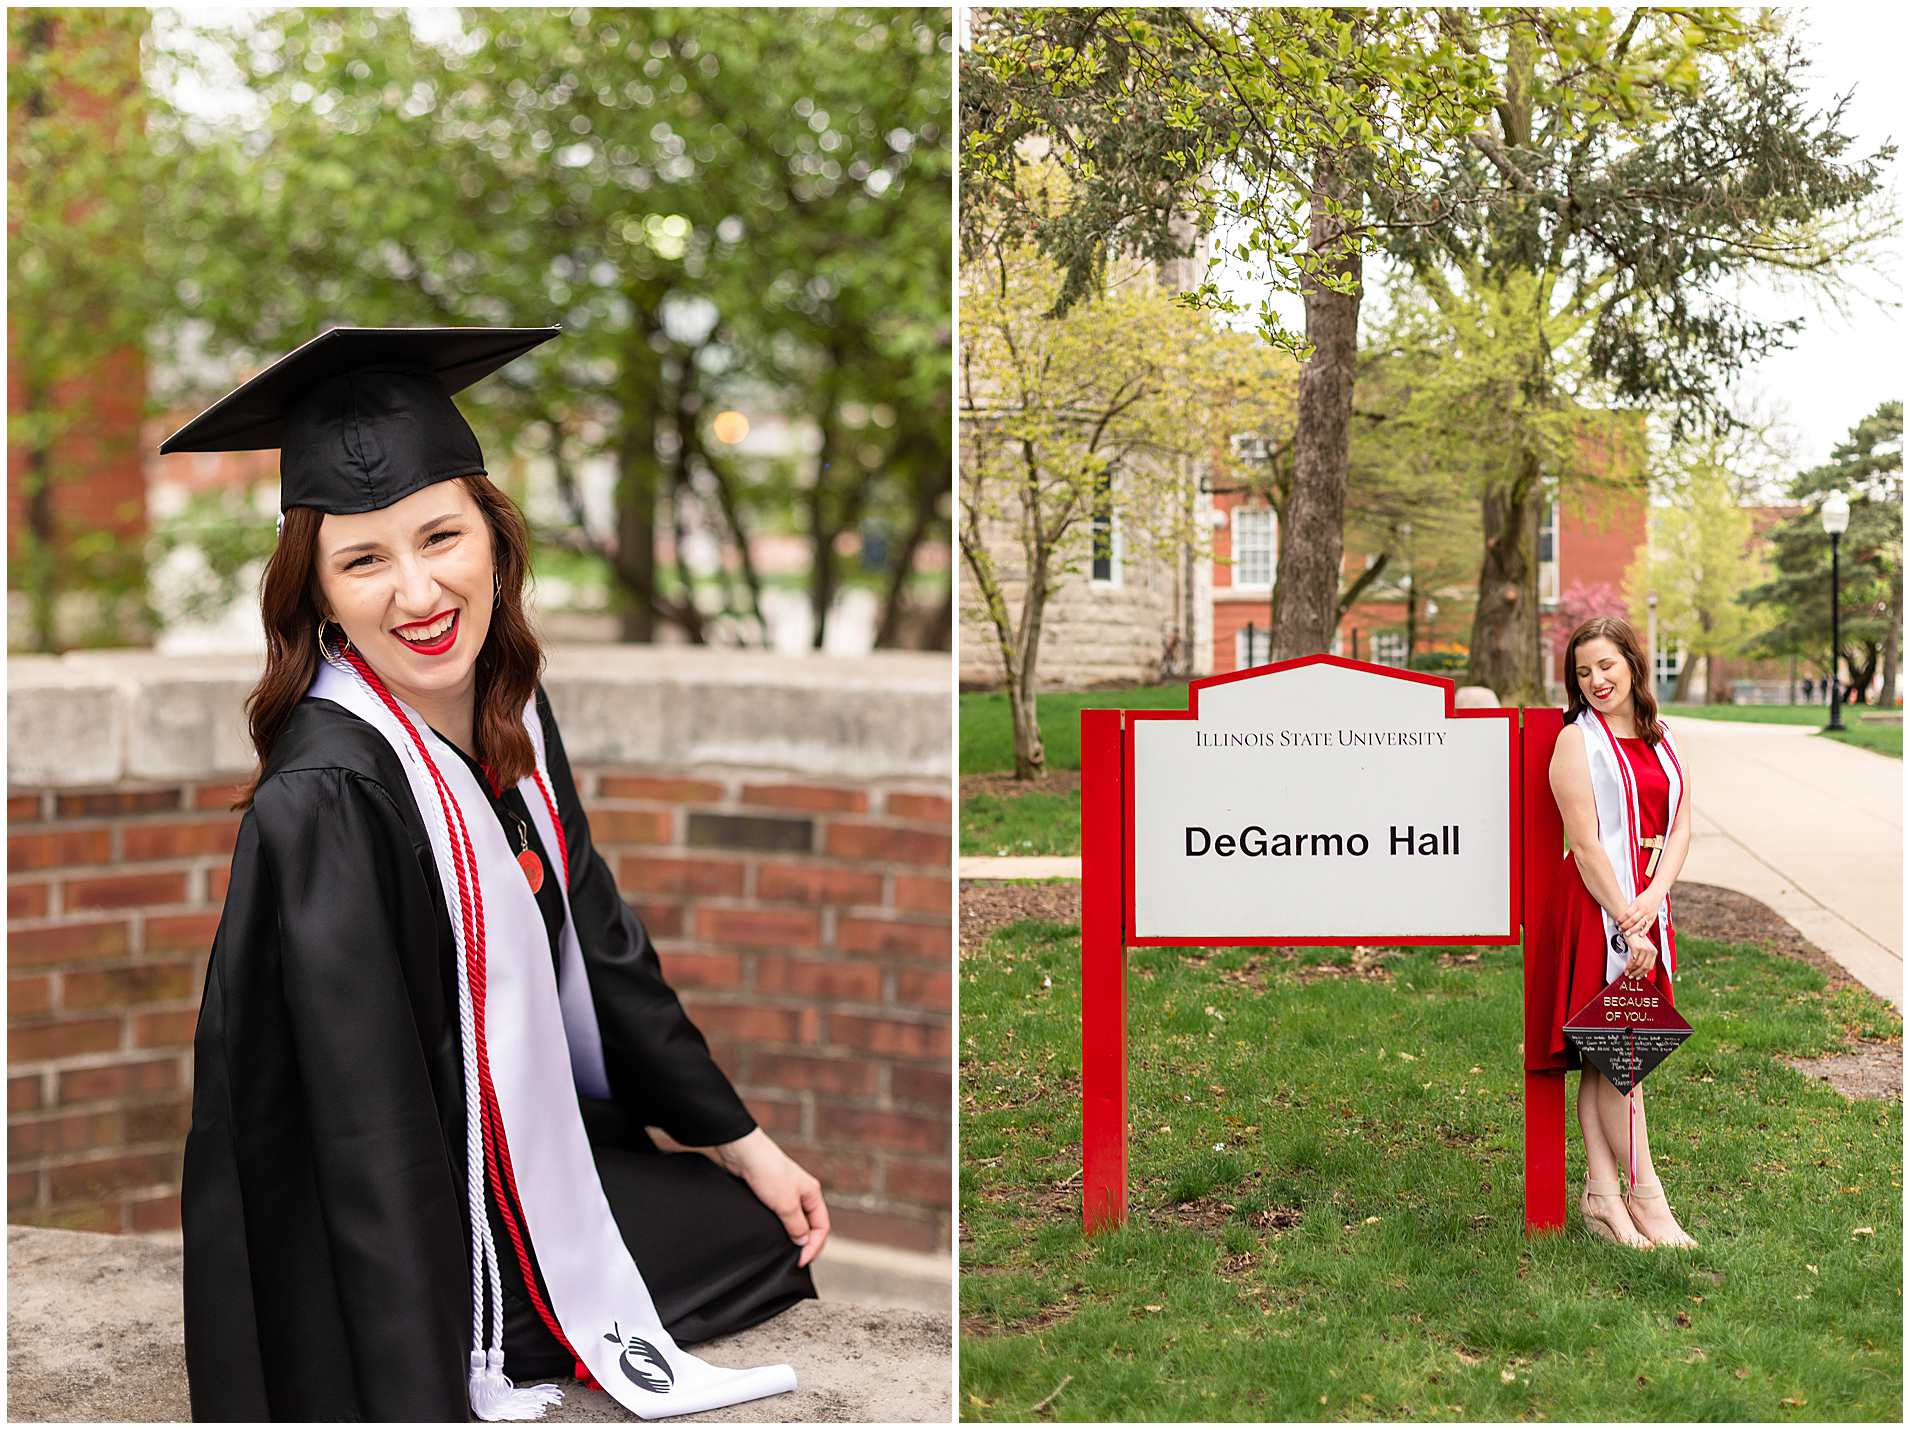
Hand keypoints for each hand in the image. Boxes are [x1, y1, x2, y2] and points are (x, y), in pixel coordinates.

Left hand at [713, 1128, 829, 1268]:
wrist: (743, 1153)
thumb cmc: (768, 1171)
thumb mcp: (786, 1204)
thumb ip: (797, 1225)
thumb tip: (803, 1242)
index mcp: (812, 1193)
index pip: (822, 1226)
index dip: (815, 1246)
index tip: (800, 1260)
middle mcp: (801, 1194)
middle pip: (811, 1226)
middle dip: (806, 1244)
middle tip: (795, 1261)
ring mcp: (785, 1194)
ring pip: (795, 1222)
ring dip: (792, 1237)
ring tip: (784, 1252)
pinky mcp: (769, 1195)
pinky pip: (780, 1217)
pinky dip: (780, 1229)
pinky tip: (772, 1236)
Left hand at [1617, 887, 1664, 937]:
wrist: (1656, 894)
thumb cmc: (1645, 896)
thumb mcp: (1636, 900)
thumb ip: (1631, 908)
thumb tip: (1623, 915)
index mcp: (1638, 905)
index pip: (1627, 913)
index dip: (1621, 919)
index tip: (1617, 922)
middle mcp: (1643, 910)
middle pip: (1633, 920)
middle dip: (1625, 925)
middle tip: (1620, 929)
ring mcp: (1649, 914)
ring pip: (1640, 924)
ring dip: (1633, 930)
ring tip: (1627, 933)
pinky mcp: (1653, 918)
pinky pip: (1648, 925)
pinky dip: (1644, 931)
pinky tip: (1640, 935)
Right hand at [1623, 930, 1658, 980]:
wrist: (1631, 927)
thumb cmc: (1636, 937)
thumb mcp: (1643, 947)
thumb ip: (1644, 957)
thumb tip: (1641, 970)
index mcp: (1654, 952)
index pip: (1650, 966)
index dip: (1643, 973)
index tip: (1638, 977)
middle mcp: (1651, 951)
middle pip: (1644, 967)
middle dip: (1637, 974)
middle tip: (1631, 976)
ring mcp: (1644, 949)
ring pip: (1638, 965)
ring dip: (1632, 971)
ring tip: (1627, 973)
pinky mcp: (1637, 948)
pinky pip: (1632, 961)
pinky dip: (1628, 966)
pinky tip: (1626, 968)